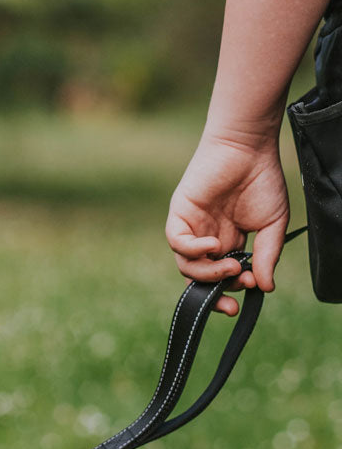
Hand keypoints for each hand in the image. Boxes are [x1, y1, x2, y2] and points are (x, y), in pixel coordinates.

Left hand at [166, 132, 289, 315]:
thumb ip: (267, 256)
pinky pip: (177, 243)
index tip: (242, 300)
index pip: (218, 278)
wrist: (249, 148)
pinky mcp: (179, 214)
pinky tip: (214, 247)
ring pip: (186, 266)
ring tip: (233, 265)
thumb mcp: (272, 225)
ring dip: (208, 273)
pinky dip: (193, 250)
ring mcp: (191, 228)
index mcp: (227, 244)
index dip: (226, 292)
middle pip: (198, 278)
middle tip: (237, 288)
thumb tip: (265, 288)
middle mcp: (205, 240)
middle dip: (215, 290)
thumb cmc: (262, 181)